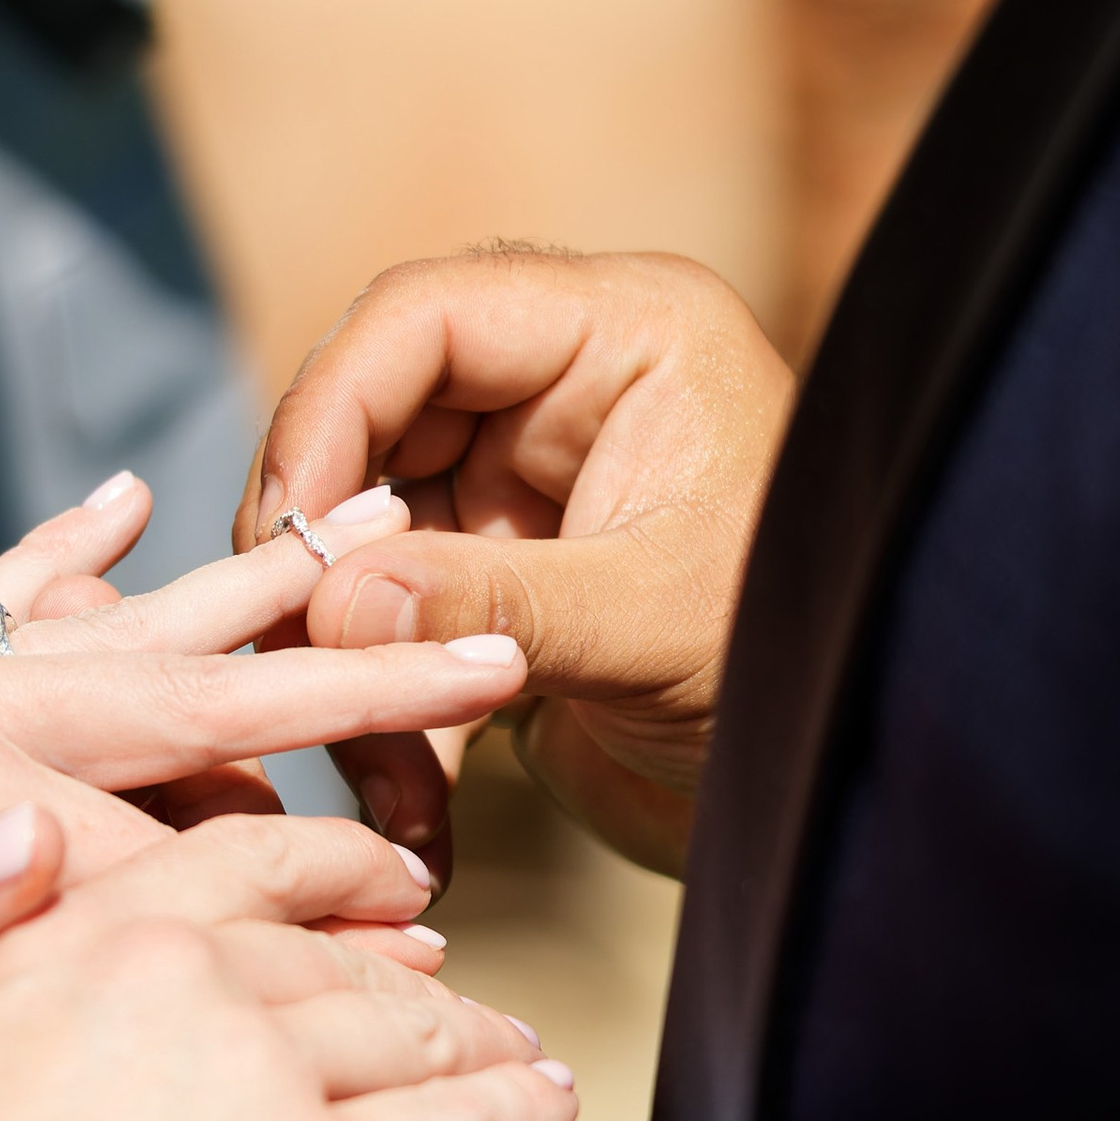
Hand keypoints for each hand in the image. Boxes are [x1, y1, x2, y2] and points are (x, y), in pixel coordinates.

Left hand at [0, 494, 525, 1120]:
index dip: (302, 833)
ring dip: (246, 611)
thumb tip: (49, 849)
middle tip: (493, 651)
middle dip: (342, 670)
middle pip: (177, 683)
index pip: (155, 805)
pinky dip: (67, 559)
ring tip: (371, 545)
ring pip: (114, 640)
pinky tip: (121, 508)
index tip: (432, 866)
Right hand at [0, 814, 577, 1120]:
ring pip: (407, 1026)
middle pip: (337, 952)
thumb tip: (64, 1056)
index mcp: (83, 931)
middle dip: (415, 969)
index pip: (243, 862)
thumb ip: (28, 1027)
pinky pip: (451, 1120)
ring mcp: (257, 1063)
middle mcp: (180, 970)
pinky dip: (513, 1108)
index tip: (381, 879)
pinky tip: (546, 1105)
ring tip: (515, 1053)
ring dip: (477, 1037)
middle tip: (461, 988)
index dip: (333, 867)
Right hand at [235, 249, 795, 878]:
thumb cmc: (796, 677)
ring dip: (343, 652)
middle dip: (322, 544)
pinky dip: (379, 705)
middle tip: (290, 647)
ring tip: (381, 771)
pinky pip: (387, 617)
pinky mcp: (496, 577)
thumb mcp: (652, 631)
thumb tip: (333, 599)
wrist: (836, 797)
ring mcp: (523, 483)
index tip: (283, 528)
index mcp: (625, 335)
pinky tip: (411, 802)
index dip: (328, 410)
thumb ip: (494, 601)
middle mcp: (562, 389)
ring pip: (362, 533)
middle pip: (368, 420)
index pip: (423, 318)